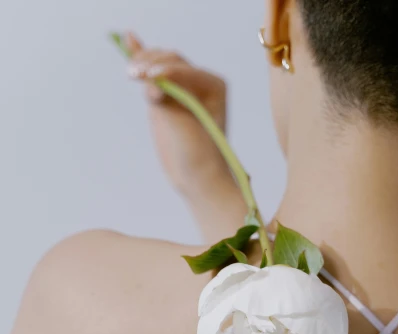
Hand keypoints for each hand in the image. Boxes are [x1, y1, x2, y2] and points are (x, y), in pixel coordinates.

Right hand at [125, 32, 231, 196]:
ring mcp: (179, 87)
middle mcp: (198, 81)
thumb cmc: (200, 157)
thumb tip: (150, 86)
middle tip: (136, 76)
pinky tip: (128, 37)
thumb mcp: (186, 129)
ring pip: (158, 64)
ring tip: (132, 73)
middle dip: (152, 65)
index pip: (184, 69)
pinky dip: (140, 56)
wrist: (197, 177)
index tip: (152, 80)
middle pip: (170, 60)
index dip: (167, 71)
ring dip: (143, 63)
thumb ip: (169, 104)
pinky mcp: (164, 96)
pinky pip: (152, 73)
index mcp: (213, 84)